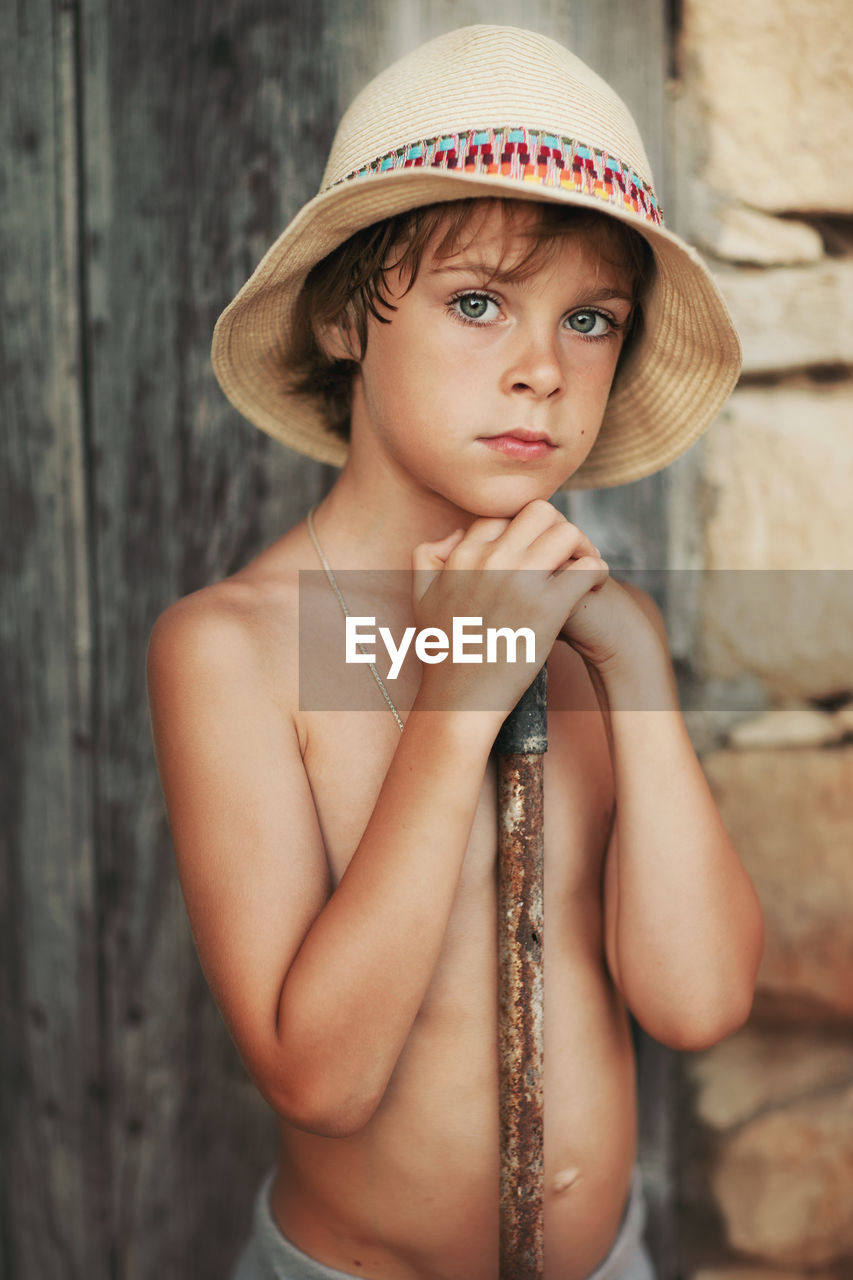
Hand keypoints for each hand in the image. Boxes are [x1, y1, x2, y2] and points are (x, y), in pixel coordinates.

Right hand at [410, 500, 608, 712]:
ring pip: (568, 532)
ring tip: (584, 567)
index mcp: (465, 555)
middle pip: (540, 511)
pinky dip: (598, 572)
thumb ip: (428, 556)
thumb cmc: (444, 654)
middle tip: (567, 552)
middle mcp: (493, 560)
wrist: (459, 698)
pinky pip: (587, 568)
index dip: (524, 528)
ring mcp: (521, 582)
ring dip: (582, 546)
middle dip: (558, 526)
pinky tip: (593, 587)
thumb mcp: (421, 596)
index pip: (504, 516)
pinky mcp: (547, 608)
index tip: (535, 549)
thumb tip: (456, 535)